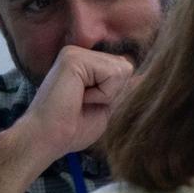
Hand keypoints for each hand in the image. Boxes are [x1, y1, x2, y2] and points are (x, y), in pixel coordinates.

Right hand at [16, 46, 134, 170]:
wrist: (46, 140)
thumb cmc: (71, 129)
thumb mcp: (106, 107)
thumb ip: (122, 90)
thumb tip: (147, 77)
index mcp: (84, 63)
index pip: (121, 69)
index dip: (114, 94)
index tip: (86, 106)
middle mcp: (79, 53)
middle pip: (126, 67)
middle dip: (112, 93)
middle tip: (83, 104)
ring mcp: (75, 53)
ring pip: (122, 69)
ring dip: (107, 94)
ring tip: (80, 101)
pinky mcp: (74, 58)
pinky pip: (113, 74)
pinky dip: (102, 93)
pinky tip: (79, 99)